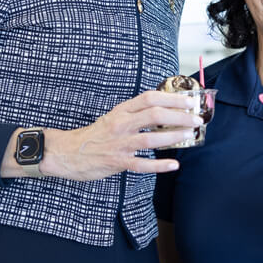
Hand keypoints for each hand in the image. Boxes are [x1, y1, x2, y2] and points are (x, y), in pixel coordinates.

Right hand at [38, 90, 203, 180]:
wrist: (66, 152)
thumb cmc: (93, 137)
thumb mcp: (112, 118)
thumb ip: (134, 115)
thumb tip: (163, 113)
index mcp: (121, 111)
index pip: (149, 98)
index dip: (172, 98)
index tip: (189, 100)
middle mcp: (121, 124)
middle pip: (154, 114)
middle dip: (179, 115)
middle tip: (196, 119)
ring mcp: (119, 143)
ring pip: (151, 137)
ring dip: (174, 136)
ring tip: (190, 135)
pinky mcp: (116, 161)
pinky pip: (141, 164)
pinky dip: (159, 165)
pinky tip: (173, 165)